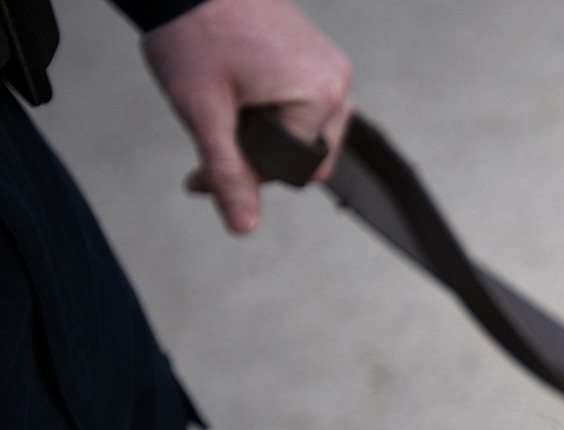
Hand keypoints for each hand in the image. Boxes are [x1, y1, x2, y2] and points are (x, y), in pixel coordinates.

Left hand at [141, 0, 351, 233]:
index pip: (294, 172)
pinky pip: (307, 110)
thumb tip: (244, 227)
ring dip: (269, 138)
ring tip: (229, 110)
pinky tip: (242, 97)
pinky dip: (275, 115)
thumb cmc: (193, 34)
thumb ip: (228, 172)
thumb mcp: (204, 113)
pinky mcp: (319, 60)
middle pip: (310, 160)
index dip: (246, 177)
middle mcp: (337, 83)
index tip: (201, 172)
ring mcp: (332, 69)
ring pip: (308, 138)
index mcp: (319, 96)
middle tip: (216, 136)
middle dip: (261, 158)